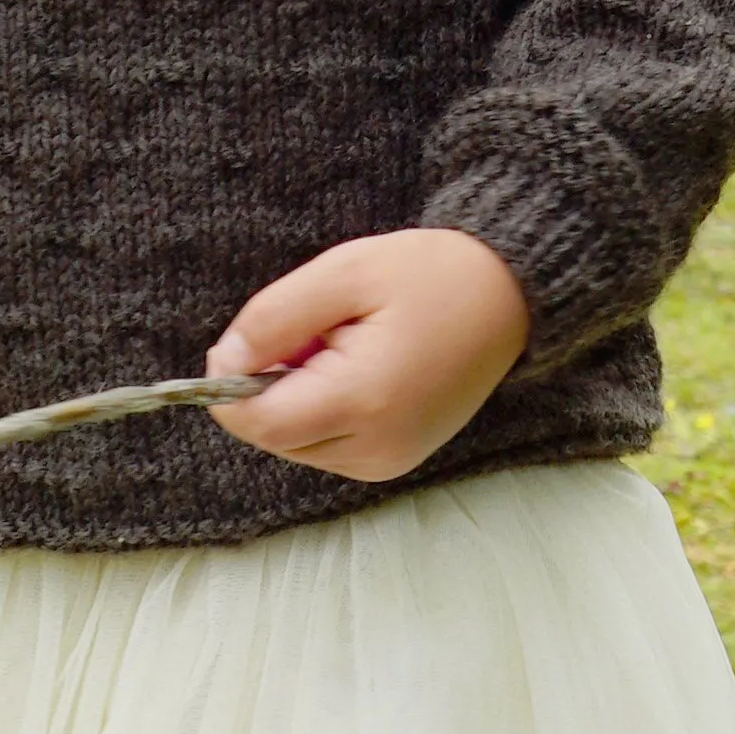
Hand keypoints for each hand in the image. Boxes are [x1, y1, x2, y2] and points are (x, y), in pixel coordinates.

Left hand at [205, 228, 529, 484]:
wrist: (510, 296)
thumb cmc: (430, 275)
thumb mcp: (345, 272)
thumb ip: (276, 318)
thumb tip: (225, 362)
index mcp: (363, 400)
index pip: (259, 423)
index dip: (231, 385)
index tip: (249, 337)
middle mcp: (377, 447)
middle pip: (274, 438)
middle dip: (268, 388)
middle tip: (310, 331)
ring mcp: (391, 462)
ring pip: (298, 447)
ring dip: (295, 402)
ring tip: (338, 347)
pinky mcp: (398, 462)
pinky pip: (329, 448)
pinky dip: (321, 414)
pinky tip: (353, 371)